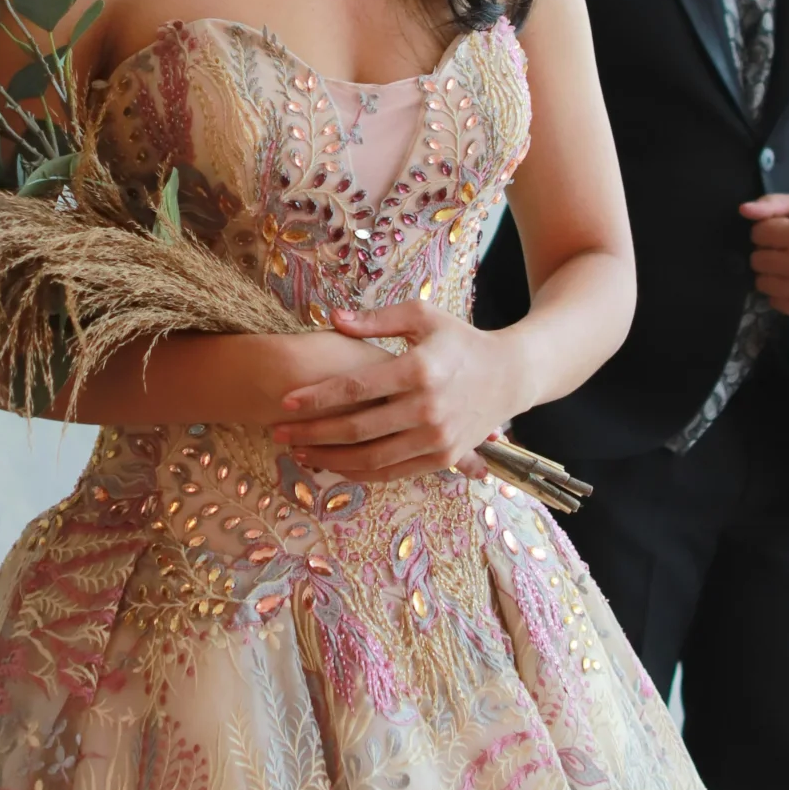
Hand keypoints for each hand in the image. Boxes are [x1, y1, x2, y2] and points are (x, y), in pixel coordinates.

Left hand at [273, 300, 524, 483]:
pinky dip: (360, 473)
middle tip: (279, 430)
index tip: (287, 400)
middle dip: (313, 431)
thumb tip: (333, 317)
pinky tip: (333, 466)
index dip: (318, 396)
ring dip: (330, 458)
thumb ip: (377, 319)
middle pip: (358, 427)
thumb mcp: (423, 316)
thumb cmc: (460, 341)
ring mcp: (437, 437)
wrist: (510, 375)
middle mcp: (429, 408)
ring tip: (298, 452)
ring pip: (372, 457)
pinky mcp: (443, 457)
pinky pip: (393, 472)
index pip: (357, 387)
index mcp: (420, 369)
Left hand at [738, 193, 788, 317]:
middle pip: (756, 260)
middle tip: (785, 249)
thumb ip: (771, 204)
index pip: (758, 234)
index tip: (781, 232)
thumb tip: (743, 210)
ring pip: (761, 283)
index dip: (767, 230)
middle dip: (767, 252)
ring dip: (771, 273)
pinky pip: (774, 301)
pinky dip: (780, 291)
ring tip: (788, 265)